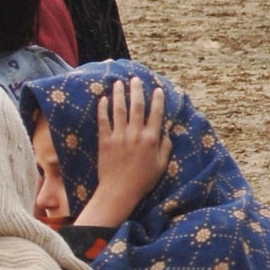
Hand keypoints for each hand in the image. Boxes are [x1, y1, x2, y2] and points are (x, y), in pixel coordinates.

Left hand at [76, 77, 171, 229]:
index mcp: (152, 139)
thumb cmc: (143, 180)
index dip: (158, 100)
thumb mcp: (161, 165)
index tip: (158, 89)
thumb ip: (165, 147)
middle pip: (137, 107)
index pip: (156, 114)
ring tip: (118, 83)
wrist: (120, 190)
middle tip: (135, 79)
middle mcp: (136, 134)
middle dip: (137, 90)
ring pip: (119, 109)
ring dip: (119, 94)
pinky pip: (103, 120)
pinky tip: (103, 98)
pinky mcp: (104, 140)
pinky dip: (103, 108)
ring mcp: (119, 136)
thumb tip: (167, 132)